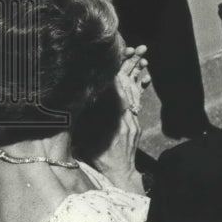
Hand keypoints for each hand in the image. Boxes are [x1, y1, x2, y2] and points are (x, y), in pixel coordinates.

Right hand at [92, 46, 148, 193]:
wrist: (119, 173)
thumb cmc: (98, 159)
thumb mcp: (85, 140)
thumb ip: (83, 121)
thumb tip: (76, 103)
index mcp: (112, 118)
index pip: (115, 88)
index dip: (116, 71)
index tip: (118, 54)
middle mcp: (125, 115)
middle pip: (128, 84)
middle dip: (132, 65)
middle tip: (138, 48)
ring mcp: (133, 118)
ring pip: (135, 90)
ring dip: (138, 72)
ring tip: (144, 55)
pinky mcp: (136, 122)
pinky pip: (138, 100)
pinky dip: (140, 87)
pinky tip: (144, 76)